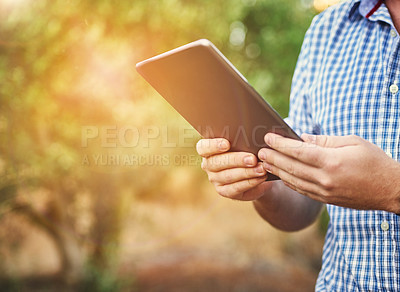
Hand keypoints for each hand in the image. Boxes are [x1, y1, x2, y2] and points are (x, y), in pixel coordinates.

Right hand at [196, 138, 271, 200]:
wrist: (256, 172)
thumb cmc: (248, 151)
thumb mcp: (244, 144)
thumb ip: (242, 140)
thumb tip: (251, 136)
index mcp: (208, 150)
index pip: (203, 147)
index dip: (213, 146)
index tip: (227, 144)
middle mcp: (208, 165)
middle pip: (217, 162)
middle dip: (236, 160)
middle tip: (252, 159)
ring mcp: (215, 179)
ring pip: (228, 176)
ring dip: (246, 172)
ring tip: (261, 169)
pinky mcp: (224, 191)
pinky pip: (236, 188)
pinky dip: (250, 182)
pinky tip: (260, 177)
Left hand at [258, 133, 399, 212]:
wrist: (391, 190)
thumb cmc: (374, 161)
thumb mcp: (353, 142)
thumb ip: (325, 141)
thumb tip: (302, 139)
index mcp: (332, 162)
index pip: (298, 152)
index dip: (280, 144)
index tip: (268, 138)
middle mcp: (325, 179)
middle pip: (291, 167)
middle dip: (273, 158)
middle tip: (259, 151)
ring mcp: (324, 192)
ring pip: (293, 180)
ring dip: (277, 171)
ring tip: (264, 163)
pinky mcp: (326, 200)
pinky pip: (302, 190)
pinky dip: (289, 182)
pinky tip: (281, 176)